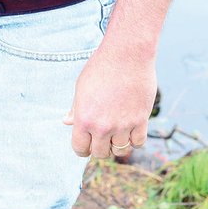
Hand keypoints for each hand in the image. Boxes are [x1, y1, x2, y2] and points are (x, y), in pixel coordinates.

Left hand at [63, 39, 156, 158]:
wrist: (126, 55)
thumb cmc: (101, 68)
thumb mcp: (81, 87)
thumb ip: (75, 109)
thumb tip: (67, 122)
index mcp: (83, 118)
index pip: (80, 149)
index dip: (82, 149)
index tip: (86, 145)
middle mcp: (102, 126)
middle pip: (100, 153)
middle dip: (99, 148)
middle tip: (102, 137)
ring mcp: (123, 125)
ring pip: (120, 151)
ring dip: (117, 144)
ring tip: (116, 132)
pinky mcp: (141, 120)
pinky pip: (138, 142)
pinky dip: (134, 139)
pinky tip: (130, 129)